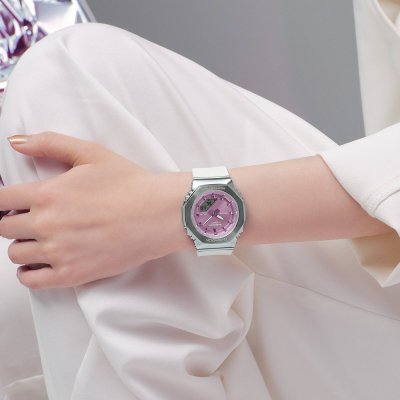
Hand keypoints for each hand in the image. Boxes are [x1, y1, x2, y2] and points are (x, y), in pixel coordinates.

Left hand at [0, 132, 191, 288]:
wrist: (159, 214)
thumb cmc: (130, 183)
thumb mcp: (91, 153)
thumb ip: (49, 143)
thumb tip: (15, 142)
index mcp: (47, 194)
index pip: (0, 201)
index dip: (5, 201)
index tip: (14, 202)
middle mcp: (47, 225)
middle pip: (5, 228)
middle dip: (15, 221)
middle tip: (36, 218)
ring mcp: (59, 253)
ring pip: (16, 253)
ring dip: (24, 244)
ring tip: (43, 238)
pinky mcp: (73, 274)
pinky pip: (31, 280)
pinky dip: (28, 272)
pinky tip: (39, 262)